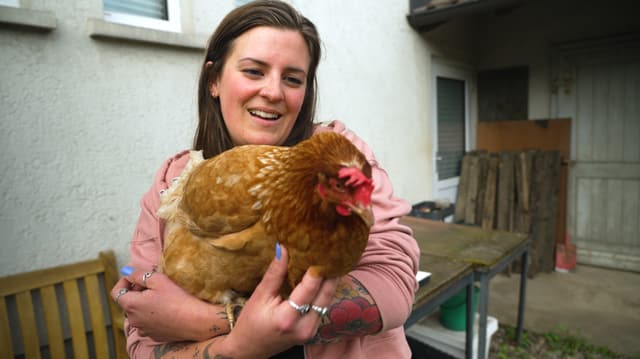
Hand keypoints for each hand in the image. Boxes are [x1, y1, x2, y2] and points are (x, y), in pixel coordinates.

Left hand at [111, 268, 226, 341]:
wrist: (196, 321)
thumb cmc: (178, 298)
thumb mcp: (158, 279)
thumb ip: (139, 275)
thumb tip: (129, 272)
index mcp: (131, 305)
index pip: (116, 292)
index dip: (123, 282)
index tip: (134, 277)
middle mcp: (133, 319)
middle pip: (128, 302)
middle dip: (136, 292)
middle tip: (152, 285)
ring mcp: (143, 329)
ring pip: (138, 313)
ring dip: (144, 304)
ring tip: (161, 297)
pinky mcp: (154, 335)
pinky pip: (147, 322)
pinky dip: (152, 314)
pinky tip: (166, 310)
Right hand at [221, 245, 338, 357]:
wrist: (250, 349)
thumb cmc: (250, 322)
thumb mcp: (259, 296)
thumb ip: (274, 273)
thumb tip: (283, 247)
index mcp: (287, 318)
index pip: (310, 289)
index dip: (318, 269)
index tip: (322, 249)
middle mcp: (304, 327)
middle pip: (326, 294)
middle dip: (330, 272)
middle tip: (332, 250)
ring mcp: (311, 331)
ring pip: (328, 300)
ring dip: (330, 280)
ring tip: (330, 259)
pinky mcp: (314, 331)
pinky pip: (324, 306)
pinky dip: (325, 290)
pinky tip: (324, 276)